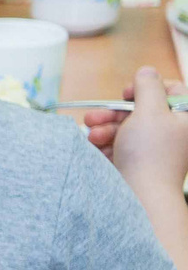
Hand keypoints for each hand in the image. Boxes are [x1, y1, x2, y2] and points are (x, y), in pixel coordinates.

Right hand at [90, 66, 187, 196]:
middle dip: (115, 112)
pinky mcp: (138, 165)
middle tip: (96, 116)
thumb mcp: (150, 111)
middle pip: (143, 110)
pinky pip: (120, 148)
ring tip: (91, 136)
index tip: (127, 93)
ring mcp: (155, 150)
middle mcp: (172, 132)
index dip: (147, 87)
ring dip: (105, 129)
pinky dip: (106, 146)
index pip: (172, 89)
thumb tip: (146, 71)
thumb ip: (148, 86)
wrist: (141, 198)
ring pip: (127, 129)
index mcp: (184, 117)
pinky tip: (95, 149)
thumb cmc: (150, 155)